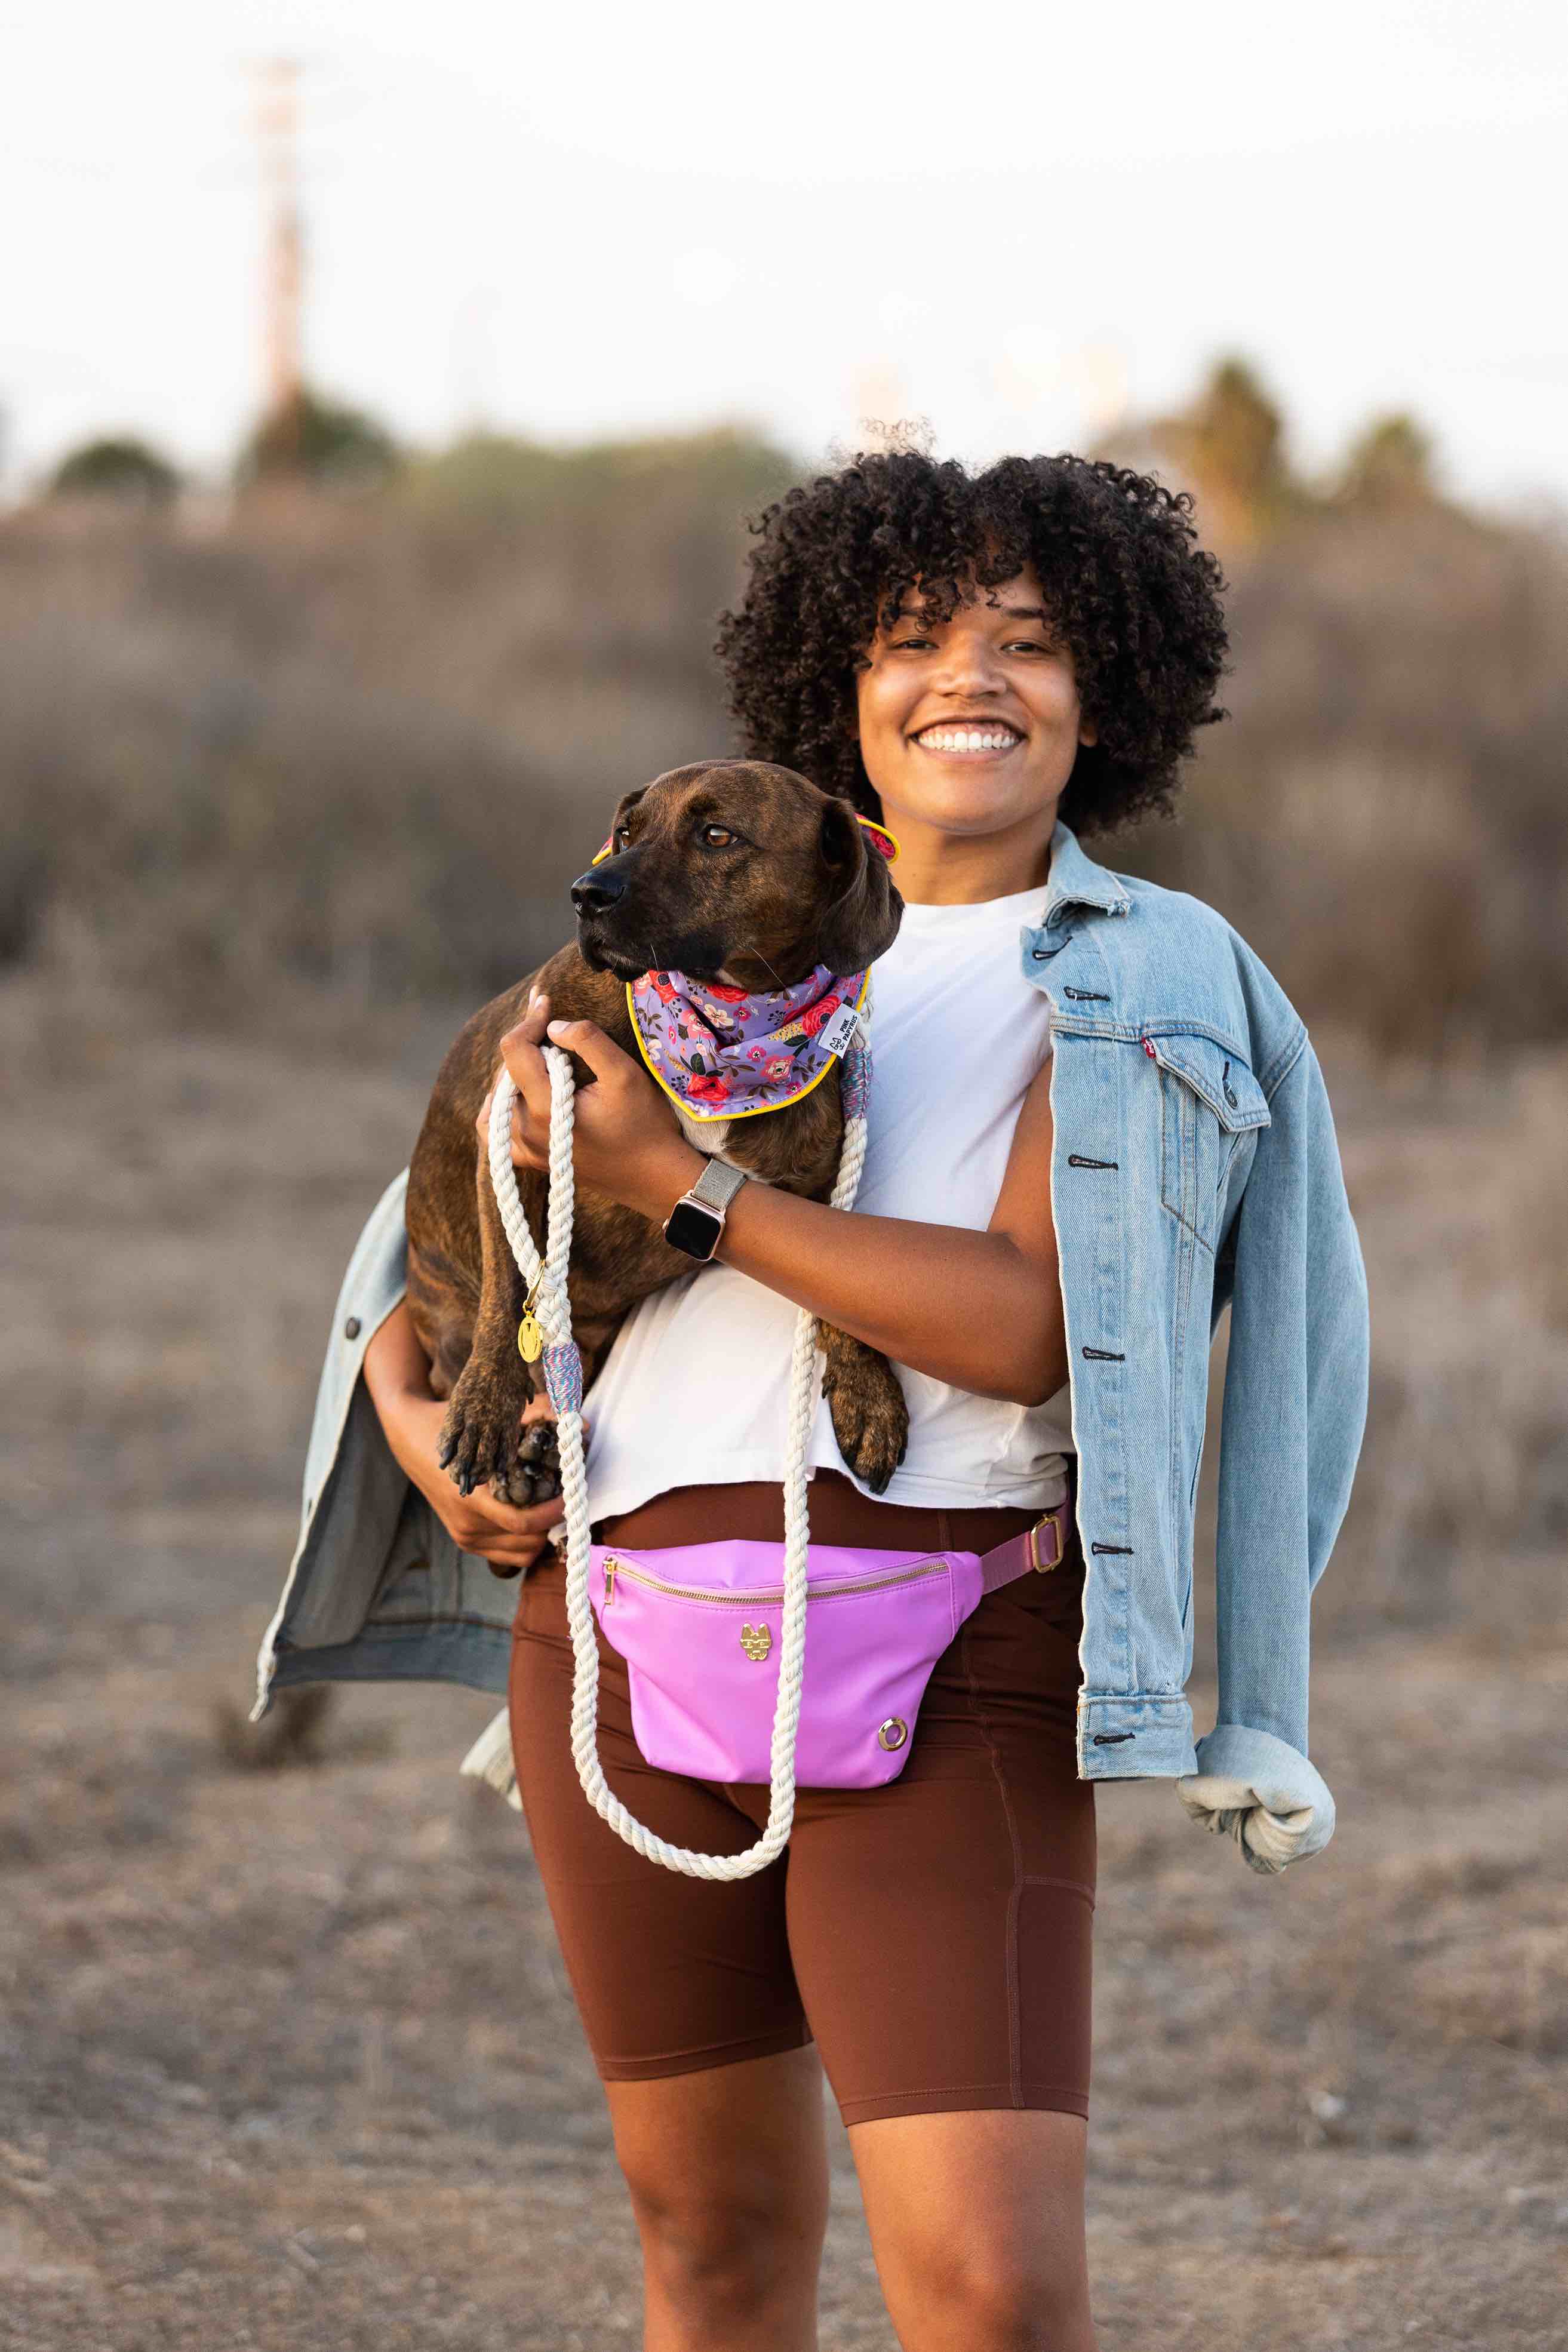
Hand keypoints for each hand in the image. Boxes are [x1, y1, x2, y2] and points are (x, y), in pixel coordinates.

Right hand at [363, 1303, 582, 1575]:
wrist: (412, 1439)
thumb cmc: (454, 1424)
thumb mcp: (491, 1417)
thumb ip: (538, 1416)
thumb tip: (582, 1427)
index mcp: (472, 1498)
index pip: (523, 1523)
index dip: (554, 1513)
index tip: (572, 1493)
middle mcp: (468, 1525)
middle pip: (529, 1542)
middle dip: (552, 1521)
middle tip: (565, 1495)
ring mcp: (466, 1537)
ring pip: (522, 1553)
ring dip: (541, 1533)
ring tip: (548, 1504)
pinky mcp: (466, 1541)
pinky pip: (509, 1554)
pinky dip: (526, 1539)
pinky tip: (530, 1512)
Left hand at [476, 987, 700, 1222]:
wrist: (654, 1177)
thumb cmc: (645, 1124)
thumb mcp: (625, 1074)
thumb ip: (588, 1041)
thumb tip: (554, 1026)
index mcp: (545, 1109)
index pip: (515, 1050)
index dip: (529, 1019)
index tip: (546, 1001)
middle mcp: (526, 1132)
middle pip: (505, 1071)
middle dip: (527, 1044)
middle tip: (553, 1030)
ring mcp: (526, 1150)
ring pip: (495, 1099)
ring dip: (514, 1074)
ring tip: (542, 1062)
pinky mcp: (531, 1160)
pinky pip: (495, 1132)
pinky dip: (500, 1109)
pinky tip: (519, 1097)